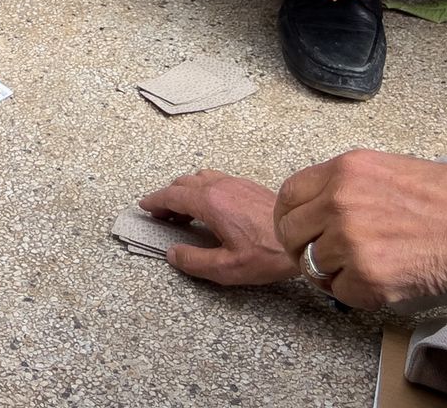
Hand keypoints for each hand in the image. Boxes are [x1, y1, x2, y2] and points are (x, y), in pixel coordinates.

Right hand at [138, 170, 297, 285]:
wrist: (302, 239)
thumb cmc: (267, 254)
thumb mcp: (227, 267)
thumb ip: (194, 261)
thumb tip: (172, 254)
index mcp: (210, 202)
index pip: (172, 195)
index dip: (155, 200)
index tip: (144, 206)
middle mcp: (220, 186)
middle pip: (184, 183)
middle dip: (168, 196)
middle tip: (161, 214)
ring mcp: (235, 183)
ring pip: (200, 178)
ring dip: (186, 190)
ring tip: (183, 211)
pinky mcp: (248, 186)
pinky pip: (216, 179)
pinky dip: (203, 188)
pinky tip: (210, 207)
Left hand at [273, 150, 446, 311]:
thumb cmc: (443, 199)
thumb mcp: (383, 169)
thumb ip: (343, 185)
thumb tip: (314, 208)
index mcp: (342, 172)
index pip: (287, 196)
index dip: (290, 217)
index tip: (299, 230)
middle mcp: (338, 203)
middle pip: (290, 234)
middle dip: (303, 248)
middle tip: (326, 257)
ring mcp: (350, 242)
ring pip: (313, 266)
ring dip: (334, 271)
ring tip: (366, 266)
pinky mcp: (366, 279)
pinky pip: (339, 292)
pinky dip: (356, 293)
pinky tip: (383, 280)